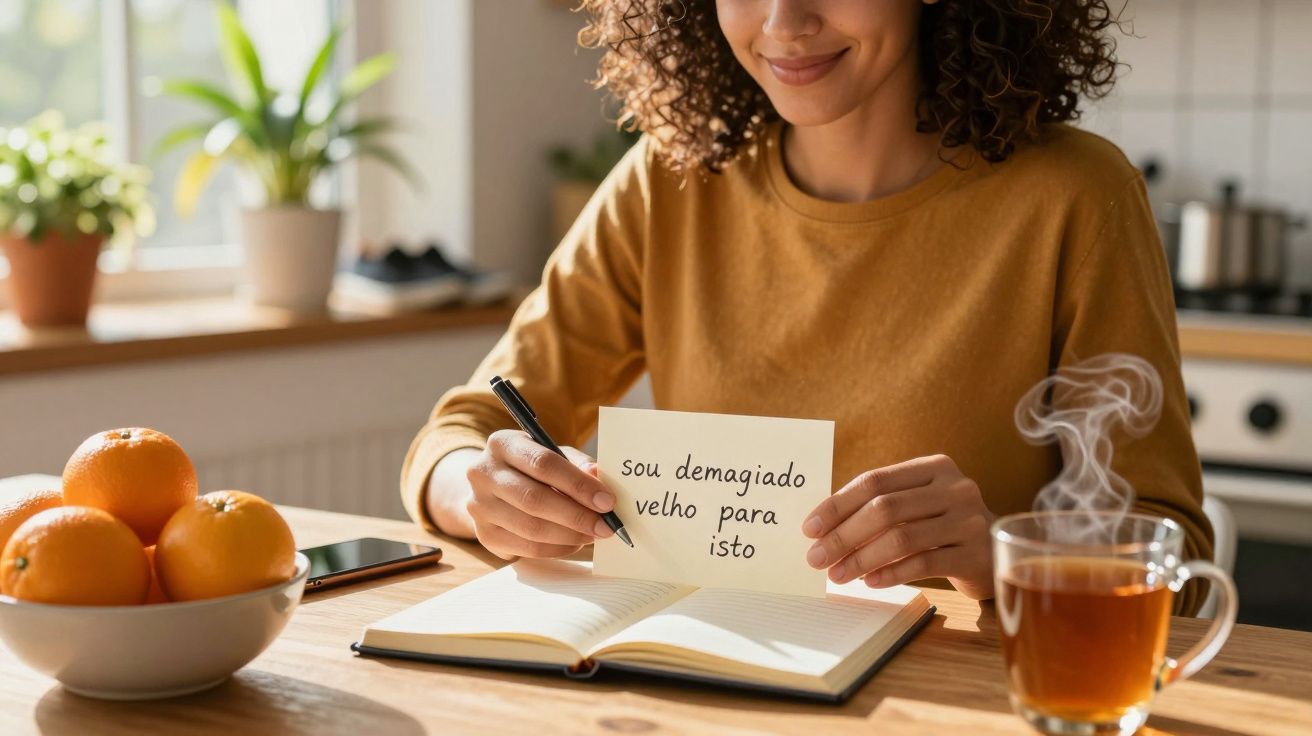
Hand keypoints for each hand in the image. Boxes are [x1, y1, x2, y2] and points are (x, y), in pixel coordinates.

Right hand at [465, 430, 615, 559]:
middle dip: (577, 515)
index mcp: (502, 444)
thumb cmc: (529, 468)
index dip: (578, 484)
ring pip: (532, 528)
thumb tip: (598, 476)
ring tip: (593, 534)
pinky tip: (574, 542)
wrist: (490, 488)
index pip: (543, 463)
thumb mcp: (552, 454)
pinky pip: (528, 548)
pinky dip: (558, 548)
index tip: (607, 501)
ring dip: (570, 535)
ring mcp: (480, 506)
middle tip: (606, 525)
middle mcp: (483, 473)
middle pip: (535, 499)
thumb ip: (576, 464)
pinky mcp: (485, 535)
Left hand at [801, 454, 995, 599]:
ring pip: (902, 538)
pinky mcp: (976, 555)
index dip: (837, 504)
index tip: (809, 528)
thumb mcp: (916, 506)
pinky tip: (870, 583)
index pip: (874, 481)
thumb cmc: (942, 527)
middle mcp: (955, 488)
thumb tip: (821, 529)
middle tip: (816, 557)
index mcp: (934, 467)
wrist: (995, 553)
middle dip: (844, 535)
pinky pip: (924, 564)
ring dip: (862, 559)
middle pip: (885, 509)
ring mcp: (969, 521)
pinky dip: (891, 574)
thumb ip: (879, 507)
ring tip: (837, 575)